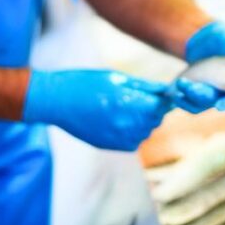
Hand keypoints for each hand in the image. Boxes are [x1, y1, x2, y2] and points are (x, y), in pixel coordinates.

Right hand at [23, 70, 172, 150]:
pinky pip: (133, 141)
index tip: (159, 92)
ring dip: (142, 120)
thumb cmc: (86, 83)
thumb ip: (143, 86)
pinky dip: (131, 131)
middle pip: (155, 119)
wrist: (59, 101)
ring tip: (122, 106)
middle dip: (152, 108)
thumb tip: (165, 89)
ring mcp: (119, 139)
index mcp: (130, 104)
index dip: (163, 98)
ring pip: (145, 131)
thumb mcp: (117, 78)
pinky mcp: (112, 147)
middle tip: (135, 95)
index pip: (161, 106)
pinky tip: (116, 119)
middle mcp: (127, 125)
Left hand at [173, 21, 224, 113]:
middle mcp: (224, 93)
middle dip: (201, 95)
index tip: (222, 105)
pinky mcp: (194, 93)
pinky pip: (187, 102)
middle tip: (189, 86)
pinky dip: (180, 99)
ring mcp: (208, 94)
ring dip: (188, 96)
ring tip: (180, 84)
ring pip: (199, 103)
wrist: (206, 42)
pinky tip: (171, 92)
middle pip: (214, 100)